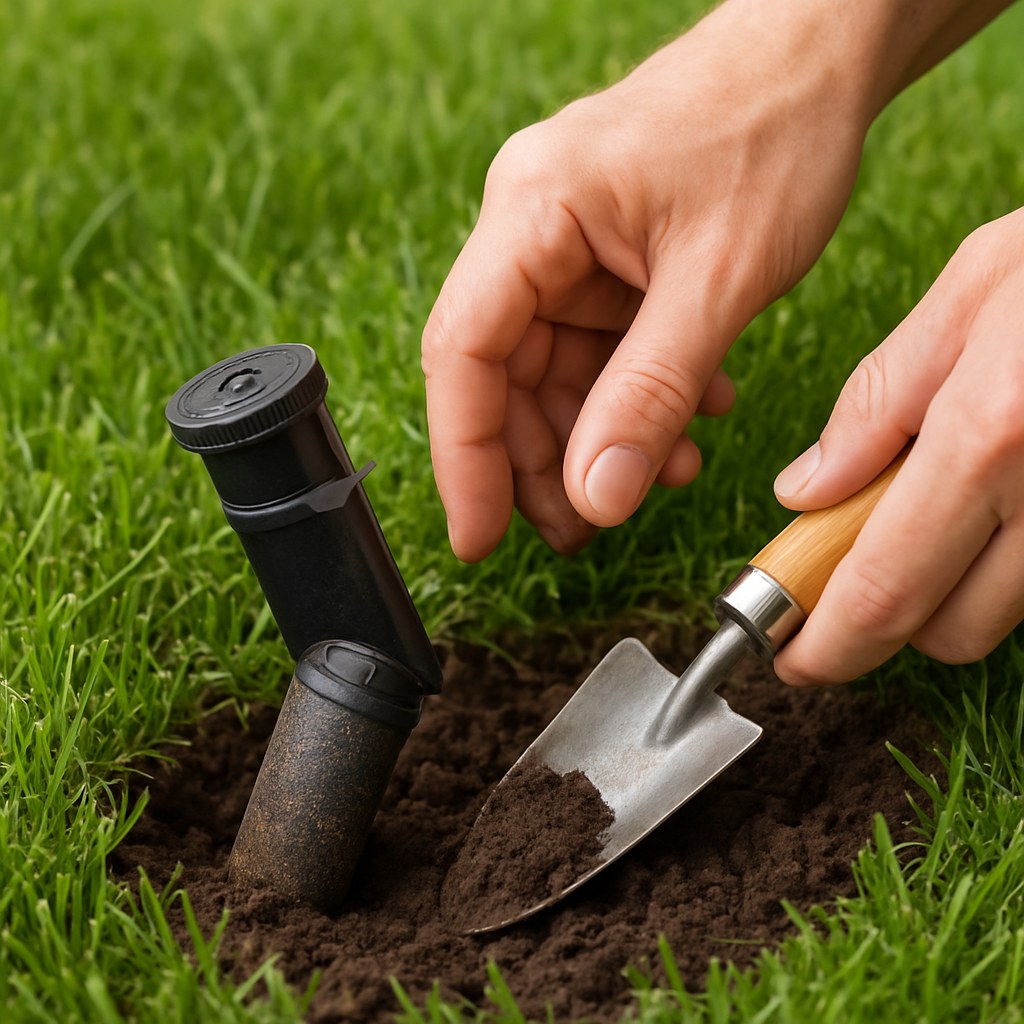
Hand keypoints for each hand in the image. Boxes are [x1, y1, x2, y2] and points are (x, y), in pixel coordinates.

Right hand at [422, 0, 877, 560]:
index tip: (480, 537)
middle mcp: (531, 230)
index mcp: (532, 212)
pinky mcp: (606, 262)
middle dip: (544, 461)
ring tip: (670, 474)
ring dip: (603, 436)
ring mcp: (568, 247)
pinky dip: (638, 398)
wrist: (821, 54)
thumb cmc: (774, 130)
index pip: (462, 351)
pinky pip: (600, 350)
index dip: (464, 456)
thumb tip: (597, 497)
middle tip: (587, 531)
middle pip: (500, 373)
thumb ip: (651, 394)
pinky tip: (692, 420)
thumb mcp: (719, 281)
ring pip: (552, 372)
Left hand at [773, 207, 1023, 684]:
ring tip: (937, 502)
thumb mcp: (969, 295)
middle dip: (885, 619)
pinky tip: (997, 495)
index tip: (789, 659)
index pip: (885, 591)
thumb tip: (804, 491)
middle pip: (947, 632)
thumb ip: (876, 402)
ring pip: (1002, 617)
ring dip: (948, 590)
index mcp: (990, 441)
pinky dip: (1004, 563)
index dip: (828, 646)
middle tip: (851, 561)